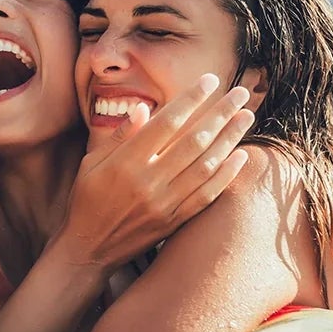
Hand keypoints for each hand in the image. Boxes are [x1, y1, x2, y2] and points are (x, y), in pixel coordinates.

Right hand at [53, 74, 253, 271]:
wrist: (87, 250)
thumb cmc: (86, 201)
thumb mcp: (91, 163)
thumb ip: (119, 136)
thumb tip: (144, 108)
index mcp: (125, 162)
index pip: (166, 123)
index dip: (191, 100)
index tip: (210, 81)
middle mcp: (148, 182)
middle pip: (193, 140)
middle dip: (220, 113)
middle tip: (240, 93)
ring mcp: (164, 204)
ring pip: (205, 166)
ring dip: (229, 139)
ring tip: (246, 117)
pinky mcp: (174, 222)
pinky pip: (206, 196)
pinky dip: (226, 175)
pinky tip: (240, 156)